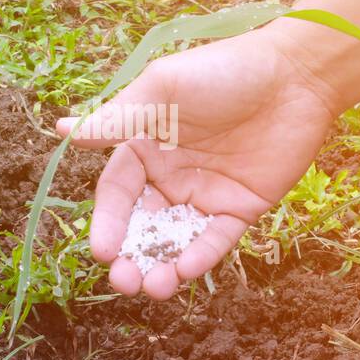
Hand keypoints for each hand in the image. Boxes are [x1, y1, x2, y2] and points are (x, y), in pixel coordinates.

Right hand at [56, 21, 341, 300]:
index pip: (116, 193)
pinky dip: (200, 256)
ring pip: (176, 241)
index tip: (100, 249)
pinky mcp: (241, 207)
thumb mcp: (163, 90)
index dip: (106, 222)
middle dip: (130, 256)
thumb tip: (64, 131)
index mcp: (145, 147)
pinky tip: (186, 270)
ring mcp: (206, 194)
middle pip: (141, 226)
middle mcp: (171, 175)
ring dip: (162, 267)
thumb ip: (118, 118)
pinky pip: (215, 239)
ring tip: (154, 288)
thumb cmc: (223, 71)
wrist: (294, 76)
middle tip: (123, 281)